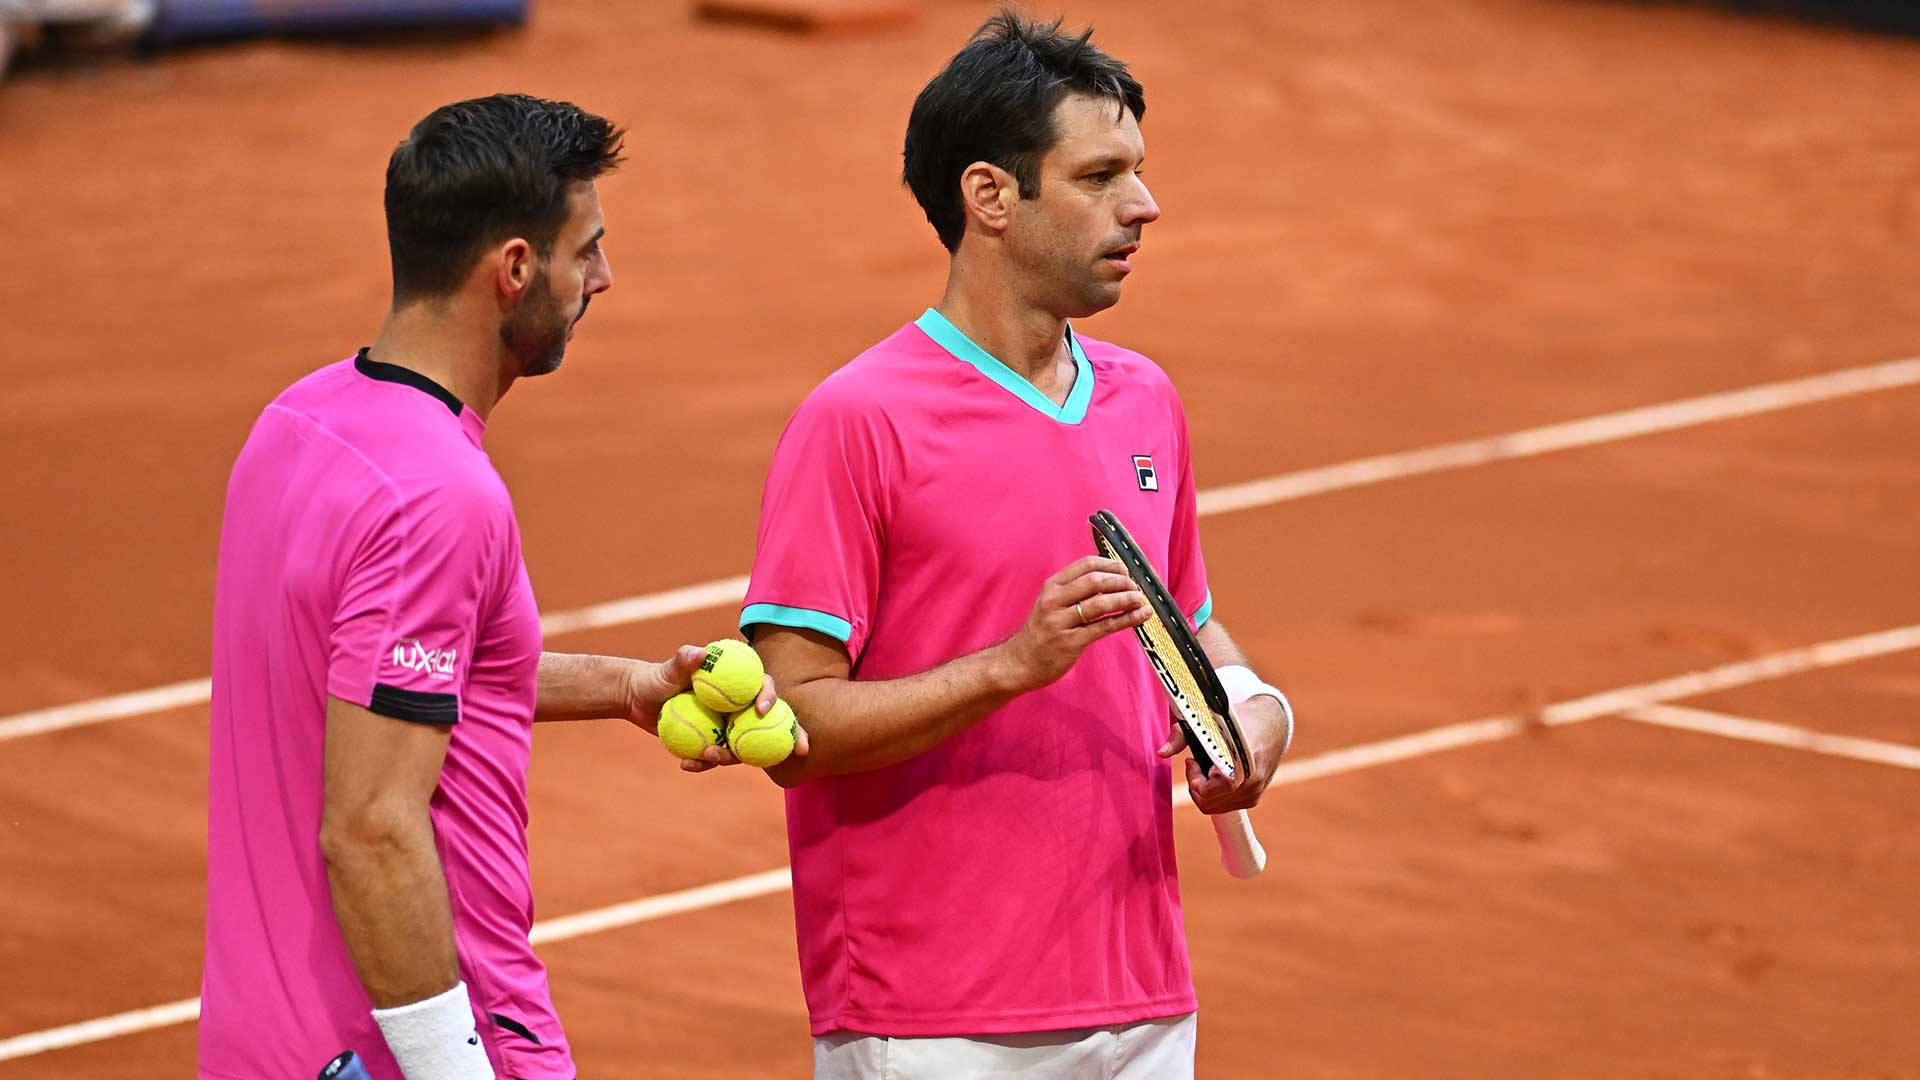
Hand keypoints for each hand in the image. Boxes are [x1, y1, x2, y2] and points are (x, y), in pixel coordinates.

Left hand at [624, 645, 806, 773]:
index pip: (762, 687)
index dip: (770, 697)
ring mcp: (728, 727)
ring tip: (706, 756)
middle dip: (792, 736)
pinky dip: (703, 764)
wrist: (640, 700)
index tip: (760, 710)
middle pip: (771, 721)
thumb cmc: (657, 677)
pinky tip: (687, 765)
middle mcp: (738, 705)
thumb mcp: (669, 669)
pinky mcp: (714, 743)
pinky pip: (716, 758)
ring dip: (730, 756)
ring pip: (743, 745)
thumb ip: (683, 660)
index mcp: (736, 683)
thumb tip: (698, 653)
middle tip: (799, 751)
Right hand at [998, 556, 1150, 691]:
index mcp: (1052, 586)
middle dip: (1121, 582)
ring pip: (1101, 603)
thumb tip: (1111, 580)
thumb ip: (1074, 590)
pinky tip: (1140, 616)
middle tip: (1135, 587)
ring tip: (1140, 600)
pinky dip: (1126, 619)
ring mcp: (1061, 622)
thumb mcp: (1050, 603)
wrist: (1020, 662)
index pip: (1086, 565)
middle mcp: (1054, 600)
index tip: (1125, 571)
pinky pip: (1104, 627)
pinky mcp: (1071, 642)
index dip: (1110, 565)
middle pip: (1095, 581)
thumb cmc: (1041, 631)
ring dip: (1126, 599)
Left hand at [1160, 694, 1292, 813]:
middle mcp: (1251, 783)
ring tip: (1207, 767)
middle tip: (1196, 764)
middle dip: (1196, 785)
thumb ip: (1181, 735)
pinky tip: (1218, 774)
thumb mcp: (1209, 719)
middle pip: (1208, 803)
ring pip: (1215, 807)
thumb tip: (1161, 753)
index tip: (1192, 759)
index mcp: (1241, 765)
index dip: (1194, 778)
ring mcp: (1254, 793)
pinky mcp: (1254, 798)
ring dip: (1205, 790)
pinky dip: (1216, 793)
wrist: (1273, 724)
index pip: (1208, 791)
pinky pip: (1226, 805)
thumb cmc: (1239, 720)